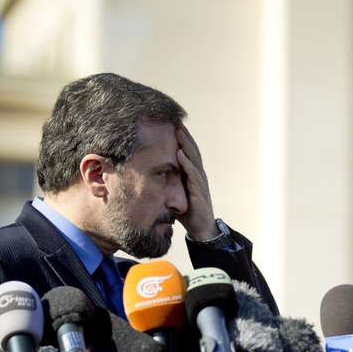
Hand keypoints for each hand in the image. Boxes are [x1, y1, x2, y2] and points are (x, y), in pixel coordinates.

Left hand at [176, 125, 218, 240]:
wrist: (202, 231)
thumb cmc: (189, 212)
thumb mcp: (176, 194)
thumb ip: (168, 183)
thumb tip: (150, 174)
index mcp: (193, 175)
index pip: (188, 152)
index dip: (181, 138)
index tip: (172, 124)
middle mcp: (199, 176)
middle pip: (192, 151)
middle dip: (184, 136)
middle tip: (175, 120)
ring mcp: (200, 184)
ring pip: (194, 160)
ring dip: (186, 145)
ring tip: (178, 132)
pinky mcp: (199, 194)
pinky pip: (193, 176)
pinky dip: (187, 164)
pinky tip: (180, 154)